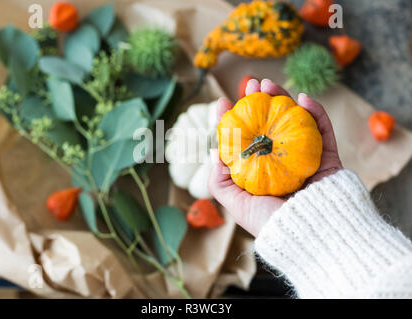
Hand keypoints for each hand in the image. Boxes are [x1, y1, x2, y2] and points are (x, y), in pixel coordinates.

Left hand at [208, 79, 342, 236]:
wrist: (312, 237)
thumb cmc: (271, 223)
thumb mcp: (235, 204)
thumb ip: (220, 181)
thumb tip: (214, 152)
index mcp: (261, 173)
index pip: (244, 140)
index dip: (232, 120)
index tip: (221, 102)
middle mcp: (281, 164)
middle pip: (269, 125)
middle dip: (259, 103)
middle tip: (250, 84)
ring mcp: (305, 160)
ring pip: (294, 122)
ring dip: (283, 100)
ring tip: (269, 84)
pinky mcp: (328, 159)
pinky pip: (324, 131)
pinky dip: (317, 113)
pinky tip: (304, 98)